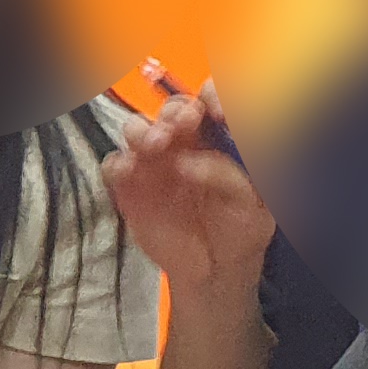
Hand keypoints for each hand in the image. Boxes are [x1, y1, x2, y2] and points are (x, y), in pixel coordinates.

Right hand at [104, 69, 273, 297]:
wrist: (214, 272)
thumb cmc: (241, 230)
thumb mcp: (253, 204)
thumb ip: (228, 177)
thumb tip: (188, 162)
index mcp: (220, 137)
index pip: (213, 100)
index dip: (215, 97)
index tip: (218, 112)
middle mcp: (185, 142)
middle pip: (173, 108)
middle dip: (176, 110)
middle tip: (184, 123)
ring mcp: (154, 162)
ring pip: (137, 128)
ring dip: (143, 129)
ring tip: (155, 144)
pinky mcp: (129, 186)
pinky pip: (114, 165)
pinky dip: (118, 163)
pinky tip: (129, 171)